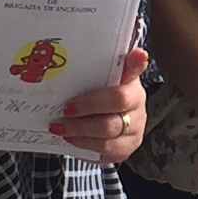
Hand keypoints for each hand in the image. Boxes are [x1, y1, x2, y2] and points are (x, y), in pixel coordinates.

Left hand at [49, 45, 149, 161]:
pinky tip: (70, 137)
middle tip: (65, 108)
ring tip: (59, 126)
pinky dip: (83, 143)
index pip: (136, 70)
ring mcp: (134, 130)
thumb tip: (112, 48)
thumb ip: (98, 68)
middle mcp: (138, 107)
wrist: (102, 129)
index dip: (137, 63)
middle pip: (117, 103)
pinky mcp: (125, 150)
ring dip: (80, 128)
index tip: (137, 54)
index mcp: (132, 84)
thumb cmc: (98, 100)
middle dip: (88, 106)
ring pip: (109, 131)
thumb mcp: (97, 84)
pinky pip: (105, 150)